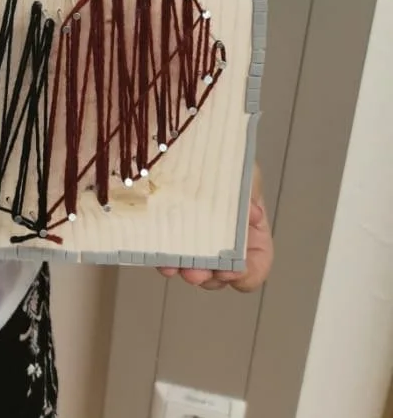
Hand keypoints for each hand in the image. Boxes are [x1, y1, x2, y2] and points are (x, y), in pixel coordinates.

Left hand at [159, 168, 272, 292]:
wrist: (185, 141)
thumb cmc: (222, 159)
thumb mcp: (243, 170)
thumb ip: (249, 191)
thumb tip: (251, 215)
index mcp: (250, 233)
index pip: (256, 265)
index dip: (246, 274)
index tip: (230, 271)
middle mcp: (224, 243)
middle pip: (221, 275)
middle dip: (208, 276)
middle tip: (196, 273)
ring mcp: (194, 241)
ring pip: (192, 269)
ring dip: (184, 271)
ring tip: (174, 267)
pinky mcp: (167, 234)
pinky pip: (165, 254)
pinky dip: (163, 259)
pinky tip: (159, 257)